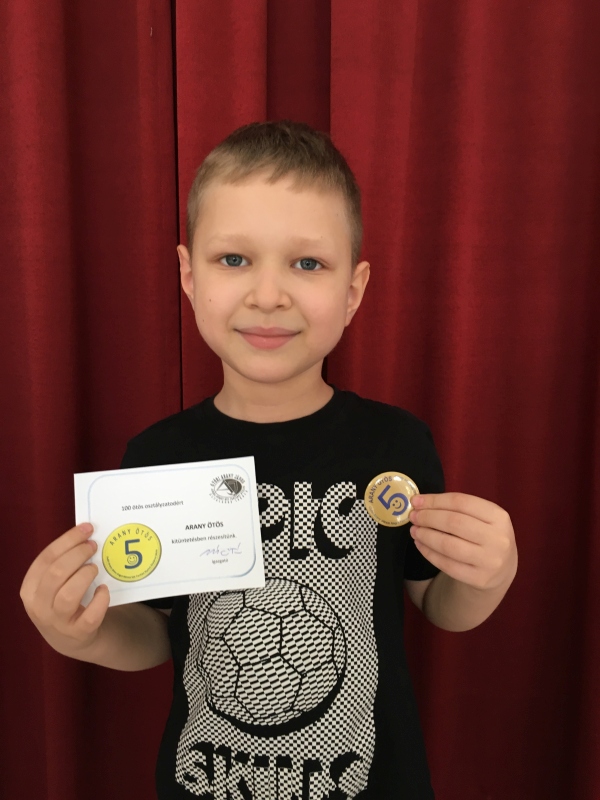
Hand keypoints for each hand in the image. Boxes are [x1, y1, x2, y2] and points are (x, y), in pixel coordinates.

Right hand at [20, 523, 109, 656]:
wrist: (71, 639)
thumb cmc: (63, 601)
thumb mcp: (53, 584)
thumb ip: (63, 563)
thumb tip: (86, 533)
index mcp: (30, 588)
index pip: (46, 559)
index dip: (68, 540)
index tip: (87, 528)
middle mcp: (39, 606)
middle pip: (56, 574)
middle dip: (78, 554)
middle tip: (93, 546)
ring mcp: (58, 622)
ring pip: (68, 595)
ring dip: (85, 575)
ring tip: (95, 568)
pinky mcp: (79, 633)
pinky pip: (90, 615)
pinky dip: (100, 600)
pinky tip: (104, 590)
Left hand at [409, 492, 516, 591]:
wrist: (501, 569)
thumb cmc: (484, 535)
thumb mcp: (482, 518)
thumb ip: (456, 508)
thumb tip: (419, 502)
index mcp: (499, 516)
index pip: (461, 502)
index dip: (435, 501)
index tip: (416, 501)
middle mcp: (498, 538)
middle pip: (454, 523)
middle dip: (428, 517)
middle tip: (413, 516)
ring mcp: (489, 561)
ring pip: (448, 545)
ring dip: (426, 535)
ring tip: (414, 530)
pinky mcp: (479, 579)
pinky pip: (446, 564)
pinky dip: (429, 553)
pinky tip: (420, 545)